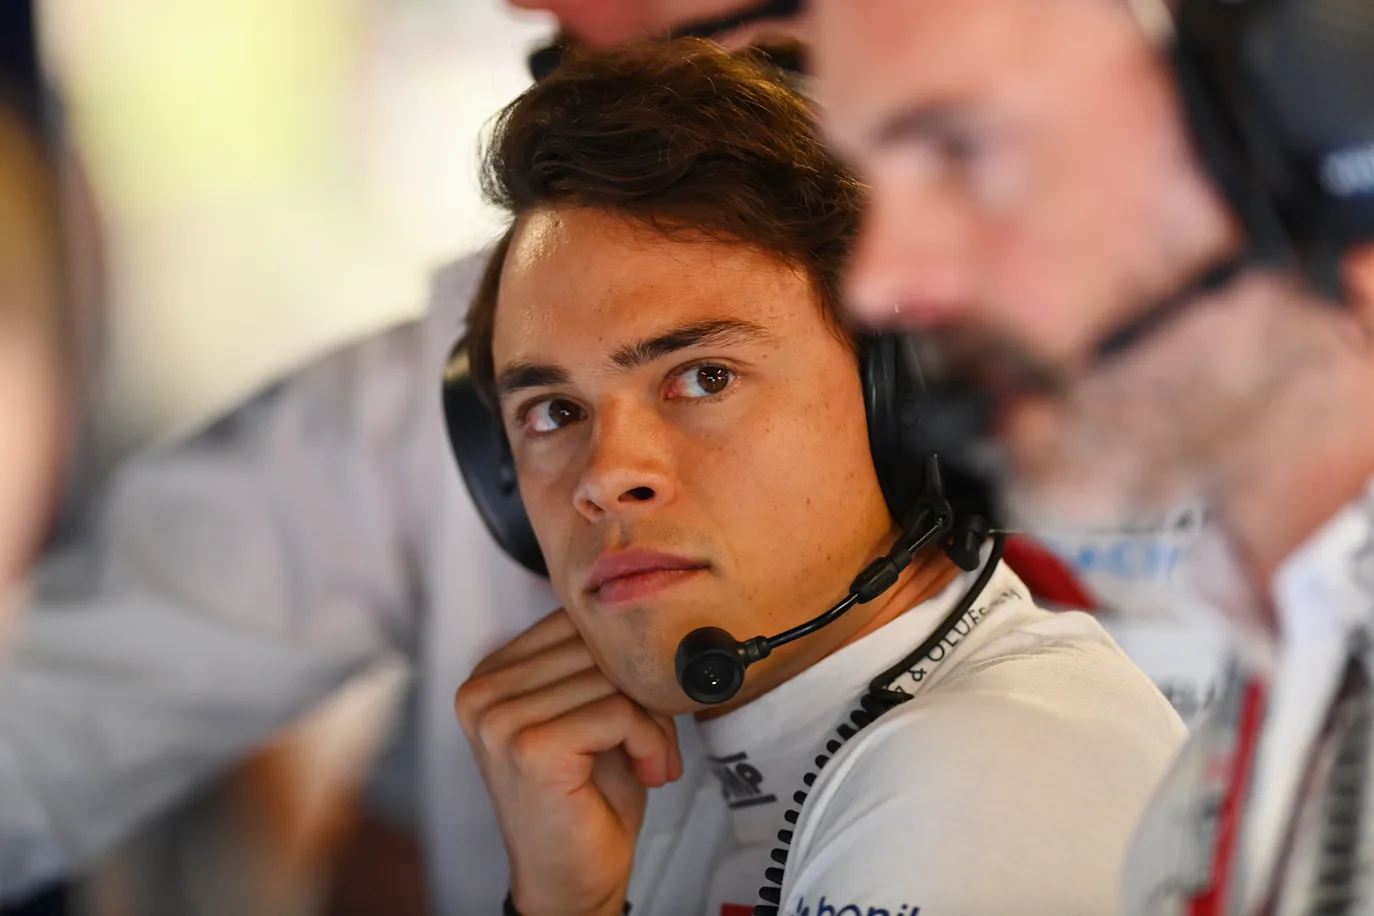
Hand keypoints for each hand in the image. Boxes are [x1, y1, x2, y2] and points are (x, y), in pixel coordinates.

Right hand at [456, 609, 683, 915]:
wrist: (574, 880)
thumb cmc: (588, 797)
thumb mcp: (590, 710)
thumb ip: (597, 662)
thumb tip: (646, 614)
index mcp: (490, 674)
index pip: (576, 621)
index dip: (623, 660)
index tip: (638, 710)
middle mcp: (482, 691)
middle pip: (595, 646)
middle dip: (643, 692)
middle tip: (654, 741)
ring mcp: (498, 720)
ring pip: (612, 677)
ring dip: (653, 722)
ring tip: (651, 759)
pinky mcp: (528, 748)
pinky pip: (618, 711)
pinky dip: (650, 740)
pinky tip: (650, 772)